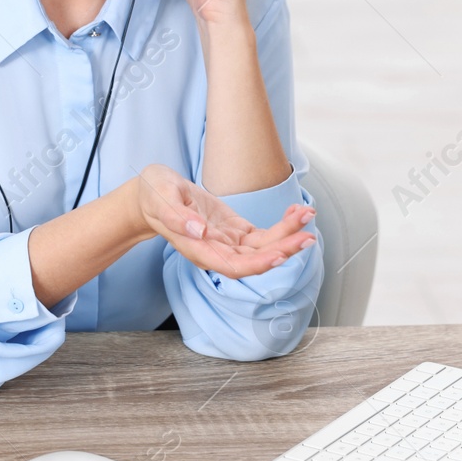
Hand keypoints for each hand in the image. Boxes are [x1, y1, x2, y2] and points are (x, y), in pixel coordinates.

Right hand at [132, 164, 314, 278]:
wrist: (153, 193)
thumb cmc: (154, 195)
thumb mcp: (160, 198)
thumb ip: (176, 216)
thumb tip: (199, 231)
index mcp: (198, 249)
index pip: (233, 266)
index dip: (258, 264)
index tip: (280, 254)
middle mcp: (217, 252)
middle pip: (255, 260)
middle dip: (284, 249)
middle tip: (308, 235)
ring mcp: (228, 243)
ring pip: (264, 248)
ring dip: (288, 236)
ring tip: (308, 215)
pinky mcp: (236, 231)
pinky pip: (263, 235)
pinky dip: (282, 226)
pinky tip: (296, 213)